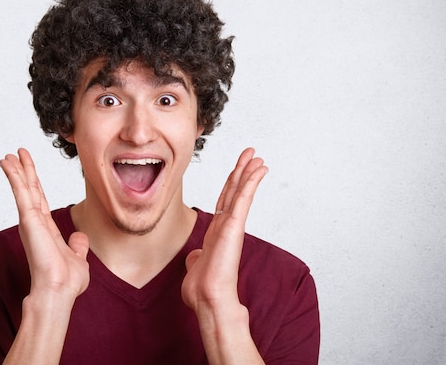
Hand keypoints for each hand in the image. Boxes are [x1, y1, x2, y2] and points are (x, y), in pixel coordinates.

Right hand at [0, 148, 89, 301]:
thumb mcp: (78, 258)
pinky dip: (14, 177)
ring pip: (22, 188)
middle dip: (23, 171)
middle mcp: (35, 223)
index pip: (40, 200)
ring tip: (8, 155)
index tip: (28, 170)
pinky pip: (20, 192)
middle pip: (29, 190)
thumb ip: (77, 246)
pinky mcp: (28, 219)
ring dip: (16, 170)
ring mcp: (30, 220)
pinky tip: (8, 164)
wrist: (60, 290)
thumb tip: (79, 238)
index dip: (34, 183)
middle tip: (16, 153)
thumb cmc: (66, 281)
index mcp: (46, 229)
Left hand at [181, 148, 267, 311]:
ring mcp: (231, 226)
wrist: (207, 299)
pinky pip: (243, 200)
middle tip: (252, 154)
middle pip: (234, 191)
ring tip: (257, 157)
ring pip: (240, 192)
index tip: (239, 169)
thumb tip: (195, 255)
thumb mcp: (195, 266)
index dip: (231, 183)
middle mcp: (225, 225)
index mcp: (216, 231)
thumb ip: (197, 256)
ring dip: (248, 172)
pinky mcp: (234, 227)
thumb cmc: (202, 288)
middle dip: (242, 171)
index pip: (225, 201)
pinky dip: (250, 183)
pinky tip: (258, 170)